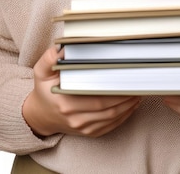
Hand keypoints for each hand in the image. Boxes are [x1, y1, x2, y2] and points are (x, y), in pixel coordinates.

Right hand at [22, 46, 141, 137]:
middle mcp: (75, 117)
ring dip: (129, 106)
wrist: (40, 115)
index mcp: (66, 102)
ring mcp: (82, 127)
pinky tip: (131, 105)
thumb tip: (63, 48)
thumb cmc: (44, 90)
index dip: (115, 88)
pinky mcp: (88, 132)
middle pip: (109, 107)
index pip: (97, 95)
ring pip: (112, 117)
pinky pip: (110, 125)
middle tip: (139, 83)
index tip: (128, 77)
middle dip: (126, 96)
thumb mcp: (41, 72)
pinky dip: (124, 116)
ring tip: (139, 92)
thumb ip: (50, 58)